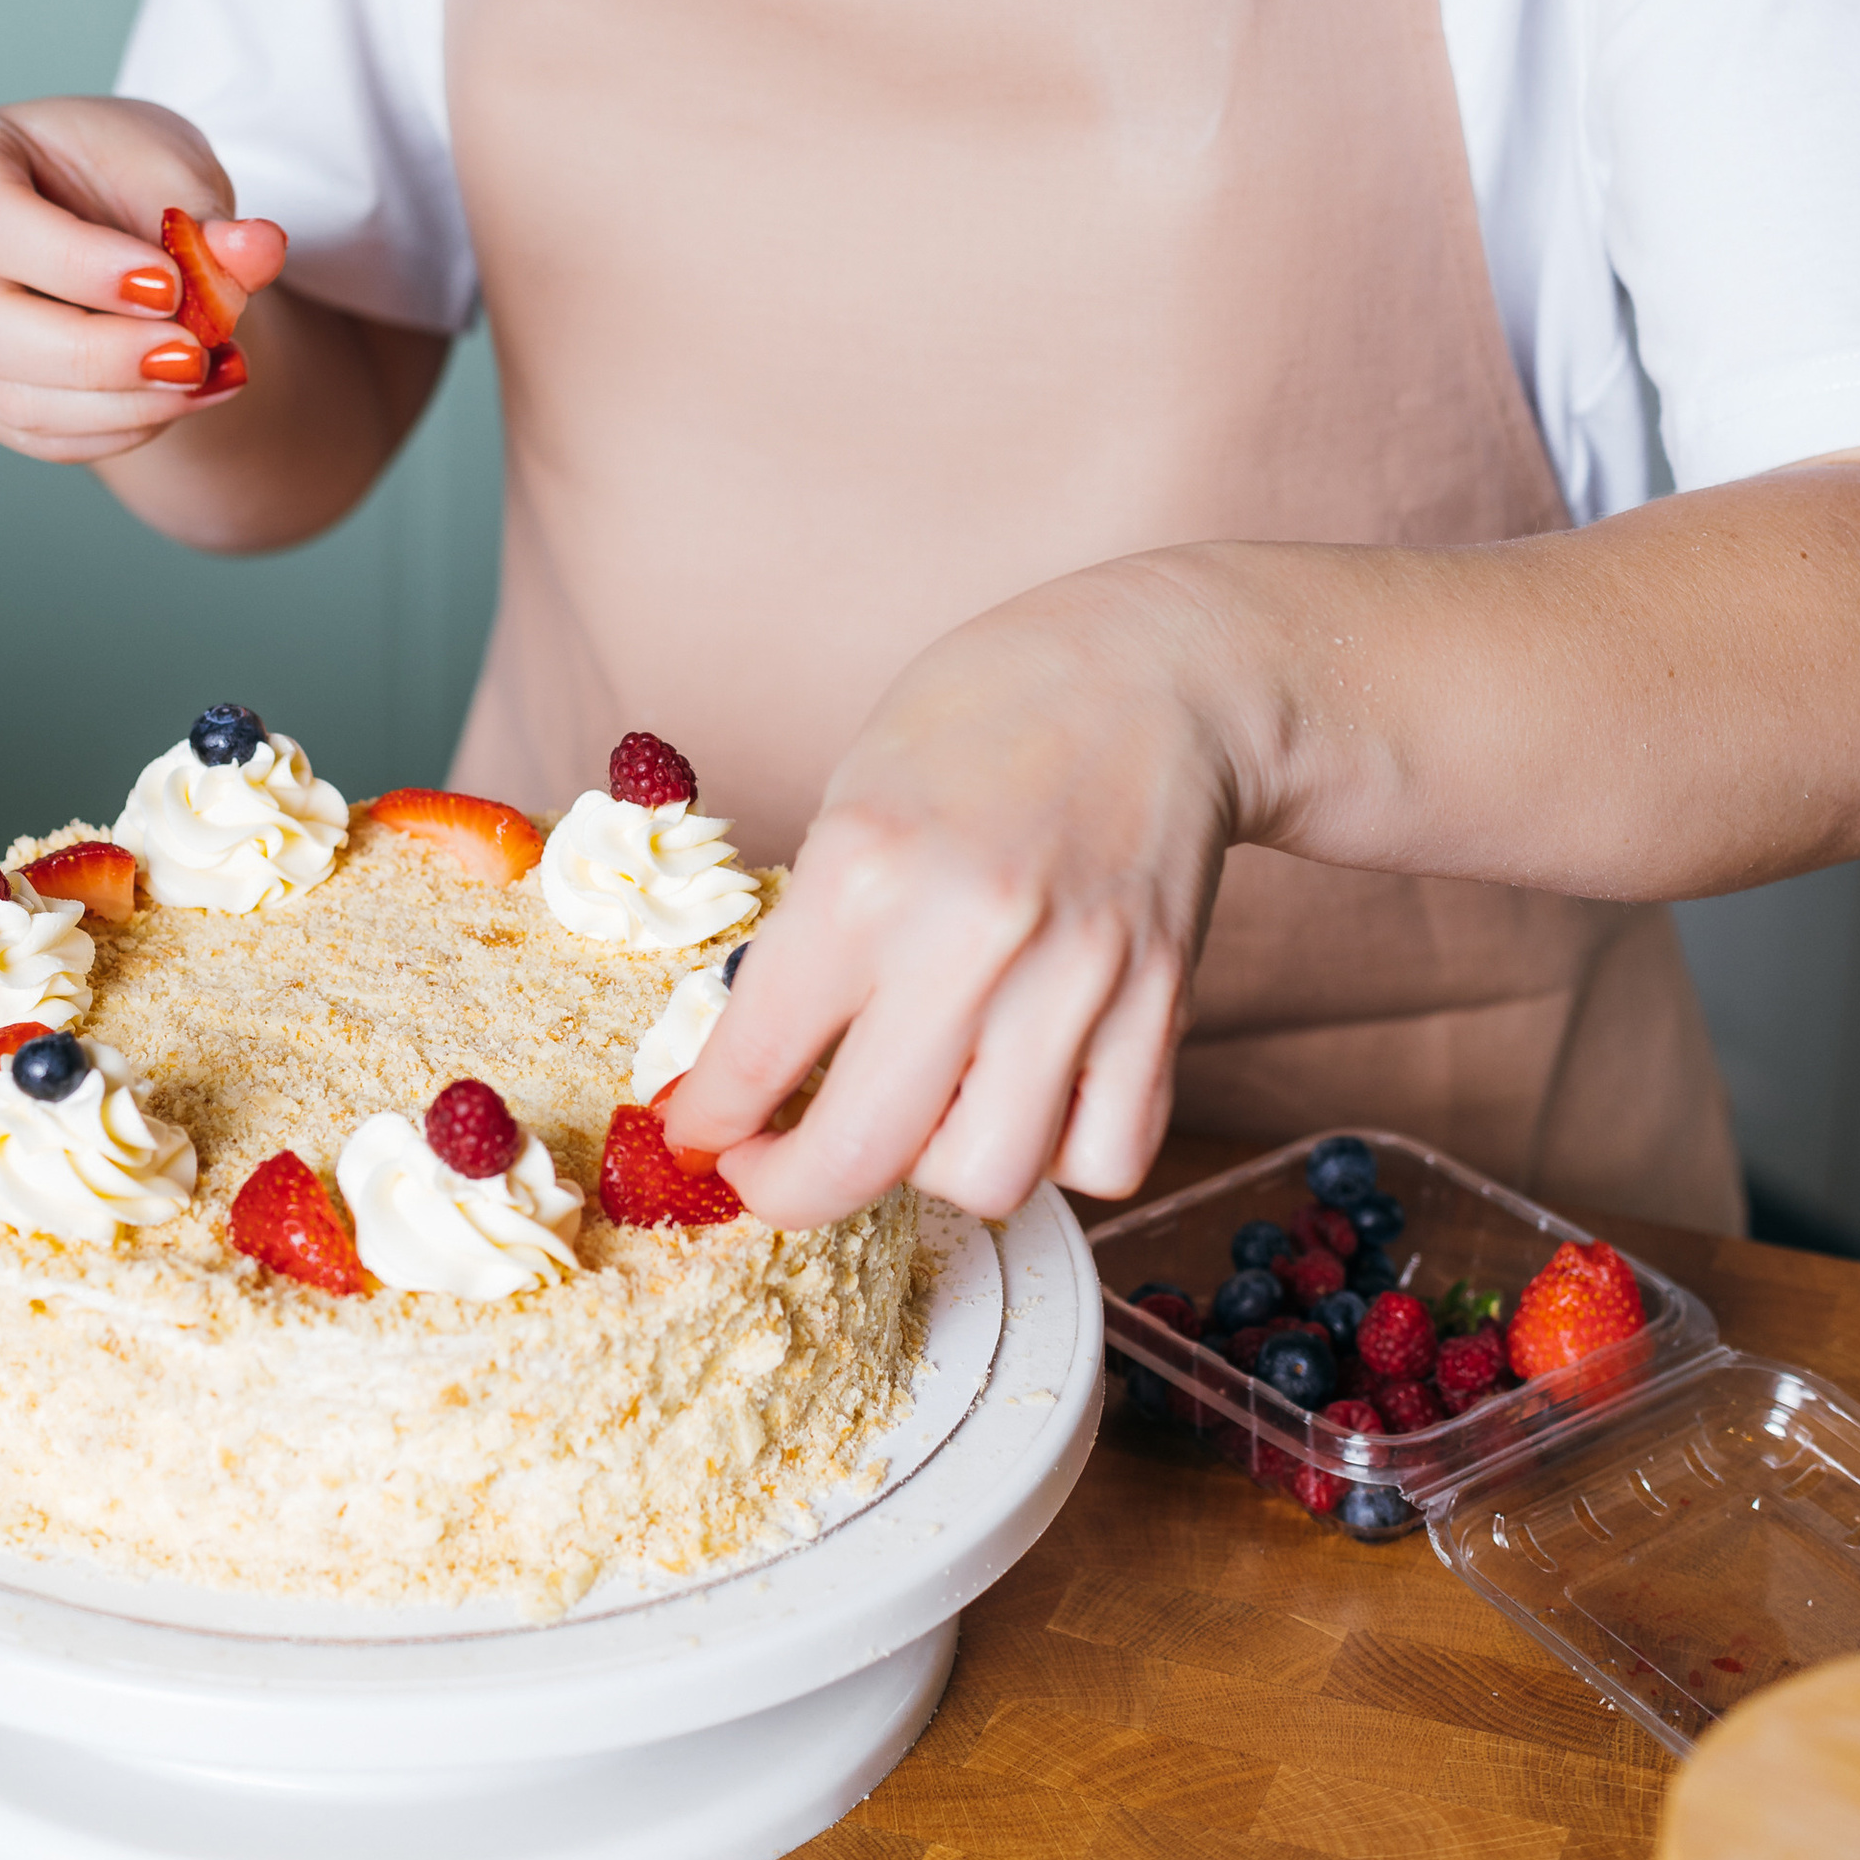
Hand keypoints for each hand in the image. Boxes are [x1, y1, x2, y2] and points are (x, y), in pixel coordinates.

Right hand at [0, 96, 287, 463]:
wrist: (106, 224)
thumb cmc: (114, 171)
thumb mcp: (169, 166)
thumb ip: (207, 215)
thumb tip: (258, 251)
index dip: (76, 262)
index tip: (168, 283)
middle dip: (95, 352)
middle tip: (193, 356)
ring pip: (2, 393)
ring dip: (116, 401)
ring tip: (208, 378)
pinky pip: (27, 431)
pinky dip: (111, 426)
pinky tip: (181, 401)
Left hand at [659, 561, 1253, 1223]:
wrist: (1156, 667)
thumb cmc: (988, 713)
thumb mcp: (856, 790)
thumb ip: (811, 933)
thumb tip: (751, 1068)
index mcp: (866, 866)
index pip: (754, 1056)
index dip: (707, 1122)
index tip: (697, 1136)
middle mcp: (970, 933)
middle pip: (860, 1158)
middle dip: (790, 1191)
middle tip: (773, 1171)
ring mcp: (1077, 977)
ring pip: (990, 1180)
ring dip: (935, 1169)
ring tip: (921, 1104)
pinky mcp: (1162, 1003)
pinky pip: (1106, 1158)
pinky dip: (1058, 1154)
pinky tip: (1026, 1093)